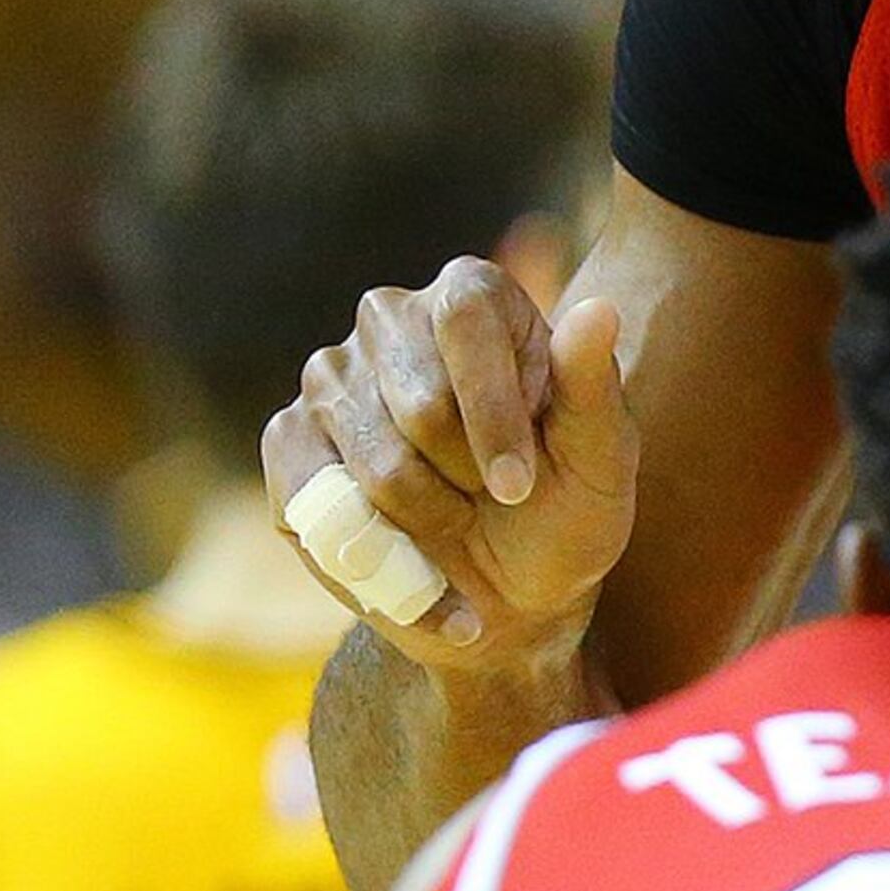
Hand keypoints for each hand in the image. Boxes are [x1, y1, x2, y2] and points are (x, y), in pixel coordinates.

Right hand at [262, 256, 638, 673]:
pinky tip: (412, 569)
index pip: (466, 318)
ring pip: (375, 464)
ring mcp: (331, 377)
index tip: (519, 487)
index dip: (492, 410)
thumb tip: (596, 311)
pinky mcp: (289, 440)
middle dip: (468, 480)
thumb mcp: (600, 460)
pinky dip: (375, 563)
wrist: (511, 594)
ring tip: (456, 526)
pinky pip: (315, 504)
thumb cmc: (565, 511)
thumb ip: (594, 387)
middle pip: (421, 403)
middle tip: (492, 501)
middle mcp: (391, 318)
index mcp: (472, 295)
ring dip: (428, 525)